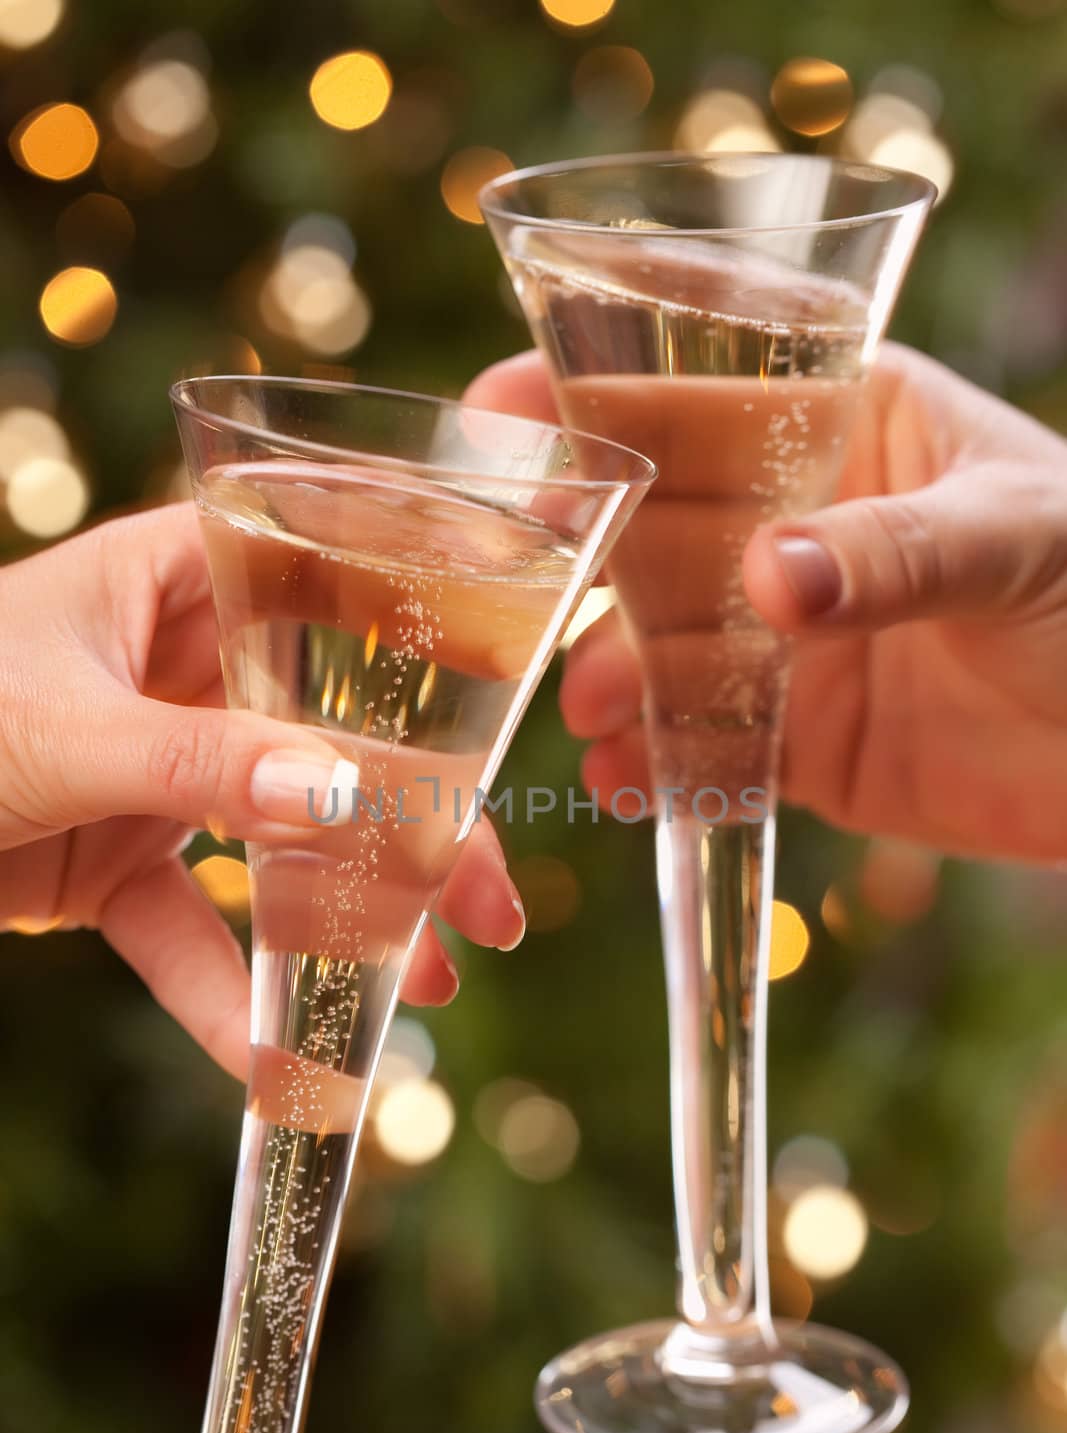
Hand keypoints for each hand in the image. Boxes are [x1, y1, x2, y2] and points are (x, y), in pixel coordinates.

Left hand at [0, 505, 524, 1076]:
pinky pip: (194, 929)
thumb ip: (202, 763)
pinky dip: (229, 996)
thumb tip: (344, 794)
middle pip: (329, 734)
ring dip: (351, 912)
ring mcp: (159, 769)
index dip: (423, 626)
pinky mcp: (118, 862)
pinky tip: (280, 1066)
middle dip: (414, 819)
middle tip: (492, 896)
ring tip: (432, 977)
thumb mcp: (62, 730)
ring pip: (281, 838)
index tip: (510, 691)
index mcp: (173, 581)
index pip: (326, 575)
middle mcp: (182, 669)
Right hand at [467, 344, 1066, 861]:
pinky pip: (709, 747)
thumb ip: (894, 552)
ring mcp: (794, 636)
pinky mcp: (804, 739)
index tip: (505, 396)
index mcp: (854, 422)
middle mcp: (802, 521)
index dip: (602, 372)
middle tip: (515, 578)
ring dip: (612, 669)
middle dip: (582, 543)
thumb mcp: (1016, 538)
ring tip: (590, 707)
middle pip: (660, 516)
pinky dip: (659, 766)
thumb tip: (770, 581)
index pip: (712, 373)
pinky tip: (625, 782)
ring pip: (668, 640)